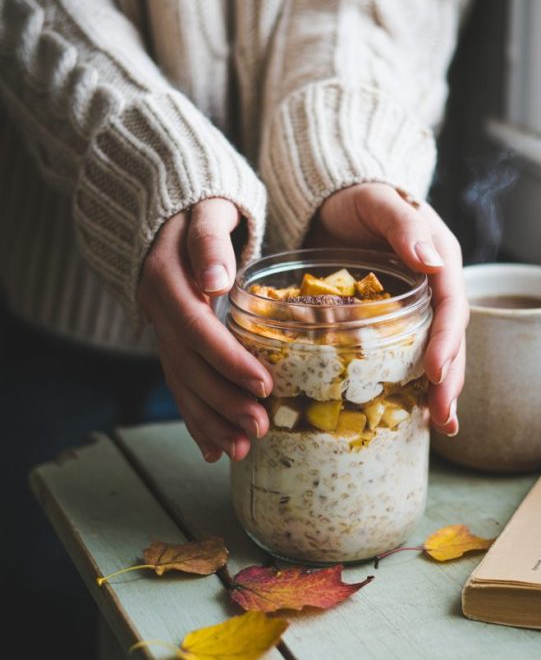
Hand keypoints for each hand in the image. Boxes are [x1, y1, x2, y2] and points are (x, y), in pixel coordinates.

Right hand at [138, 198, 271, 462]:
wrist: (172, 211)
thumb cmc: (204, 209)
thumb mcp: (210, 210)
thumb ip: (211, 242)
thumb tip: (215, 282)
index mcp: (166, 279)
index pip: (198, 328)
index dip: (228, 360)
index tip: (263, 384)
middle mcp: (158, 310)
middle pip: (188, 365)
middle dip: (223, 402)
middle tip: (259, 429)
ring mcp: (161, 330)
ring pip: (181, 383)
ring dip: (210, 421)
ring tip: (242, 450)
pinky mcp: (171, 343)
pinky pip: (179, 386)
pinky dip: (196, 420)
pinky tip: (215, 450)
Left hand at [306, 183, 467, 434]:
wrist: (335, 200)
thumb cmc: (358, 197)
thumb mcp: (378, 202)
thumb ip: (403, 226)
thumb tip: (432, 260)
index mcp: (441, 259)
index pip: (452, 306)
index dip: (447, 342)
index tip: (436, 374)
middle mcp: (437, 285)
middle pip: (452, 338)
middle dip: (450, 379)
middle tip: (443, 417)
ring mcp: (419, 304)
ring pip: (438, 351)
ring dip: (441, 389)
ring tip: (441, 425)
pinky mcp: (398, 317)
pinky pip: (412, 352)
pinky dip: (416, 381)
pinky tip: (415, 410)